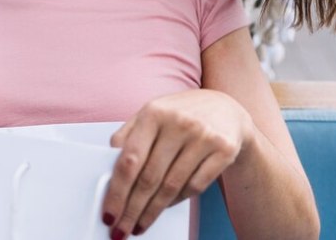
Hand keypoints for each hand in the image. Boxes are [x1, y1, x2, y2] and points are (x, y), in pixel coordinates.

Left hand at [101, 89, 252, 237]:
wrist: (227, 109)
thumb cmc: (181, 114)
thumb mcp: (153, 113)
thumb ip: (130, 133)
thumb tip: (109, 160)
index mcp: (154, 112)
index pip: (130, 160)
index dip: (117, 191)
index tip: (108, 213)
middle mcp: (179, 123)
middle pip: (150, 178)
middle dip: (132, 209)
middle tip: (121, 230)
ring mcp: (203, 137)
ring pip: (171, 186)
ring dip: (152, 212)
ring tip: (140, 225)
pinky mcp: (224, 150)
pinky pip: (194, 186)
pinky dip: (177, 201)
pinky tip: (165, 208)